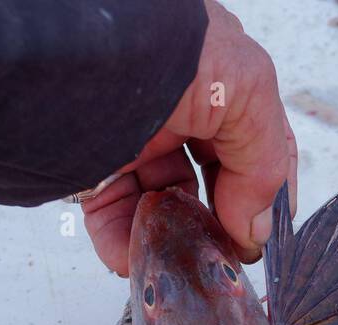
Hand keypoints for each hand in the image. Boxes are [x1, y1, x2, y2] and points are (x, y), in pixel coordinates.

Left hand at [83, 0, 296, 274]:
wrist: (72, 48)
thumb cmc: (164, 48)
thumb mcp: (243, 91)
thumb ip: (262, 162)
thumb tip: (255, 230)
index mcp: (219, 81)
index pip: (254, 143)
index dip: (265, 191)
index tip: (264, 236)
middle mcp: (177, 107)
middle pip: (211, 180)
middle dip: (222, 223)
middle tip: (227, 258)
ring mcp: (133, 135)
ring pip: (162, 203)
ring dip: (177, 239)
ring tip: (186, 264)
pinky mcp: (89, 162)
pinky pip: (111, 213)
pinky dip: (125, 244)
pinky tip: (139, 260)